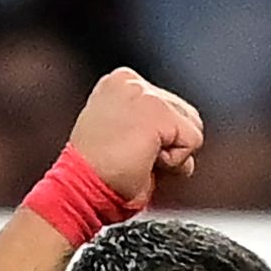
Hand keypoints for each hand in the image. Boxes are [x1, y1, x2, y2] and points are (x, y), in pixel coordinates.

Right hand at [67, 68, 202, 205]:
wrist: (78, 190)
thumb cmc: (94, 176)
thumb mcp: (118, 135)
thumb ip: (144, 123)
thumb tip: (176, 137)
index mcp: (118, 83)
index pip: (167, 107)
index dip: (157, 140)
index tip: (126, 151)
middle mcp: (131, 80)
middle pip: (185, 114)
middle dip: (168, 145)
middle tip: (132, 160)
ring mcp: (144, 93)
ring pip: (191, 128)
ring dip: (171, 155)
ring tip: (137, 160)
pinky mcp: (158, 112)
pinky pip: (192, 142)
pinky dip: (174, 163)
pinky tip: (143, 162)